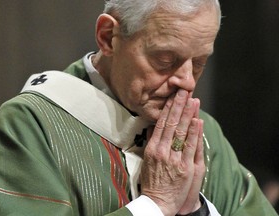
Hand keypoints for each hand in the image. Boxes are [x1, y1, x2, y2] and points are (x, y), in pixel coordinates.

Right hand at [140, 89, 204, 215]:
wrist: (157, 202)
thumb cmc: (152, 181)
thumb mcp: (146, 160)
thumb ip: (152, 142)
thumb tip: (154, 126)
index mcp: (152, 148)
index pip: (161, 123)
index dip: (168, 108)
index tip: (173, 96)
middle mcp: (162, 151)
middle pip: (171, 123)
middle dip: (179, 105)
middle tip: (184, 91)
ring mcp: (173, 159)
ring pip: (181, 132)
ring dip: (188, 114)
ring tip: (193, 100)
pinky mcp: (185, 167)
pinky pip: (190, 147)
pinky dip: (194, 133)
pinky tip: (197, 121)